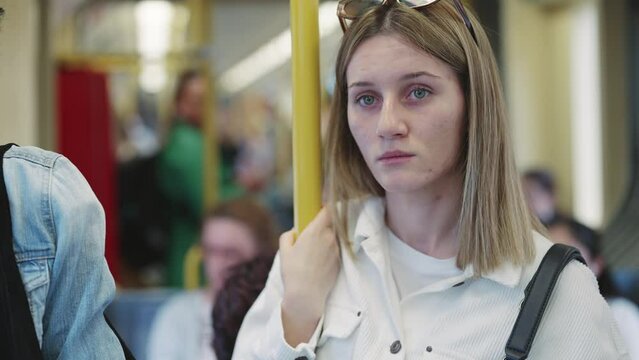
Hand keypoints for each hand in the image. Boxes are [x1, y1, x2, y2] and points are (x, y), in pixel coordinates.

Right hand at [279, 207, 340, 345]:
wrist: (306, 296)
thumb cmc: (293, 272)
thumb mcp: (284, 251)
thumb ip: (288, 236)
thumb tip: (294, 232)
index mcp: (315, 231)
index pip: (328, 209)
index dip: (327, 205)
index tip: (322, 205)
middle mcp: (329, 238)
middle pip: (332, 222)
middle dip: (324, 223)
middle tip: (314, 228)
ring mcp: (336, 250)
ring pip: (334, 236)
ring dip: (327, 237)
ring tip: (314, 249)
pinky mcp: (340, 261)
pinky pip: (335, 249)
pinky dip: (329, 250)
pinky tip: (318, 261)